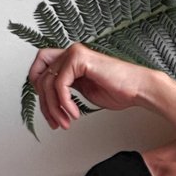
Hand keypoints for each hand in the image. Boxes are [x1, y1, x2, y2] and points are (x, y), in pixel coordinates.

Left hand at [27, 43, 160, 129]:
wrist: (137, 89)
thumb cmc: (118, 91)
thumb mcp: (84, 90)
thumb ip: (66, 89)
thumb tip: (49, 100)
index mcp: (71, 59)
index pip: (40, 68)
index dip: (38, 89)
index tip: (47, 109)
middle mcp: (71, 52)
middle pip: (40, 76)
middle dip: (44, 103)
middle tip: (54, 120)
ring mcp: (74, 53)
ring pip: (48, 83)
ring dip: (55, 108)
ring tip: (66, 122)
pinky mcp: (79, 59)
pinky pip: (60, 85)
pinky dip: (65, 103)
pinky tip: (75, 113)